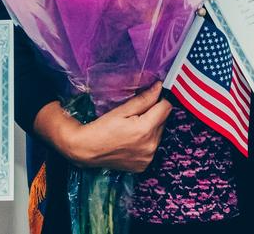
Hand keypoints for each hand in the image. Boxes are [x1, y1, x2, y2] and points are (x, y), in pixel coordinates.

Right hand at [35, 82, 171, 172]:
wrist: (87, 150)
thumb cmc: (102, 128)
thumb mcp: (122, 110)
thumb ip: (143, 99)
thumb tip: (159, 87)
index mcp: (146, 129)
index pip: (166, 108)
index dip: (159, 100)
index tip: (150, 97)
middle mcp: (151, 146)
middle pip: (163, 121)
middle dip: (154, 114)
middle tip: (136, 114)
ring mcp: (148, 158)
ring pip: (159, 135)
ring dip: (151, 128)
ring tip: (132, 127)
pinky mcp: (144, 165)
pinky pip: (152, 148)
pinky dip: (146, 142)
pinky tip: (132, 140)